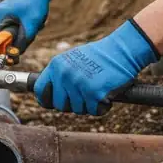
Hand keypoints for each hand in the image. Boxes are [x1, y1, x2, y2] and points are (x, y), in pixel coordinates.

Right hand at [0, 0, 57, 51]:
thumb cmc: (34, 3)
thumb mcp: (31, 25)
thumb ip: (22, 42)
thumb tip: (13, 56)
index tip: (11, 53)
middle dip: (13, 41)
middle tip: (27, 35)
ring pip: (4, 33)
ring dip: (17, 34)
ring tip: (29, 26)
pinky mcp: (2, 13)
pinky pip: (7, 27)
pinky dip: (18, 28)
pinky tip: (27, 22)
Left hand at [33, 19, 159, 114]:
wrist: (121, 51)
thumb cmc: (99, 56)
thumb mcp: (72, 59)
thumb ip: (59, 74)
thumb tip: (46, 94)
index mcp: (56, 65)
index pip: (40, 89)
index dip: (46, 100)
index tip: (53, 103)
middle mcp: (65, 75)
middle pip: (60, 105)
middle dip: (72, 105)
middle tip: (84, 95)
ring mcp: (79, 84)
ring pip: (78, 110)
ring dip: (89, 105)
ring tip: (97, 89)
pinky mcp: (95, 93)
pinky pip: (95, 111)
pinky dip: (102, 107)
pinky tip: (106, 93)